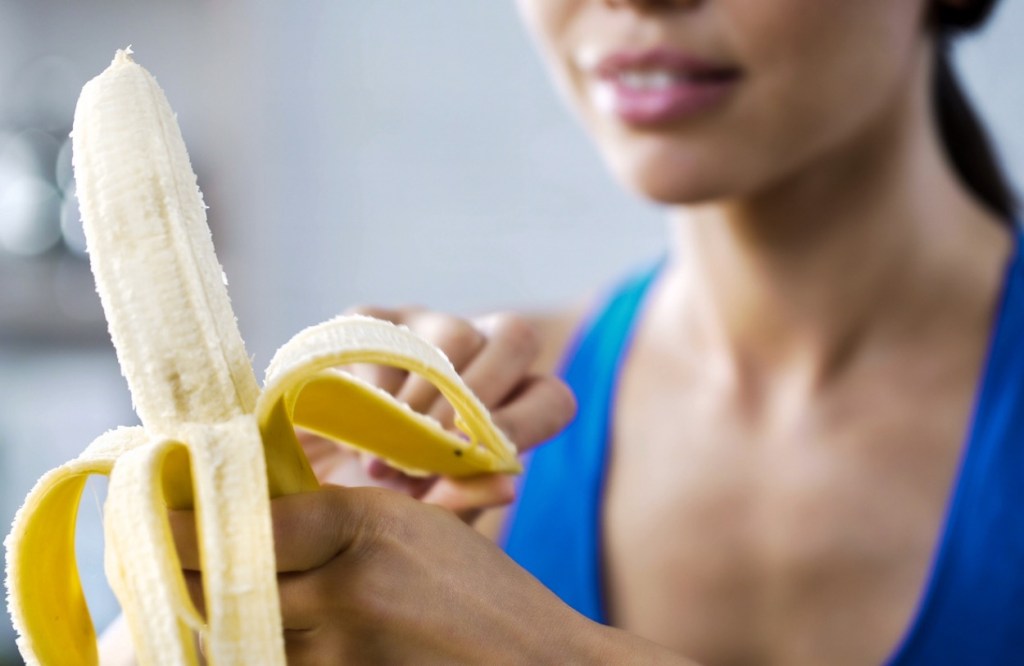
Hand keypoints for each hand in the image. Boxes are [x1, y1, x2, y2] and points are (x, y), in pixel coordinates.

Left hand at [174, 486, 612, 664]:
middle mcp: (343, 595)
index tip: (150, 514)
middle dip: (179, 573)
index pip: (240, 525)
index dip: (178, 523)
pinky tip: (263, 633)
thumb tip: (240, 509)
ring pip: (232, 640)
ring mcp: (340, 659)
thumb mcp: (409, 526)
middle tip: (156, 557)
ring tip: (199, 599)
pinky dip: (251, 653)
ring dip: (207, 621)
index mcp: (362, 530)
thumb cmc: (477, 591)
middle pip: (220, 586)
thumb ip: (328, 517)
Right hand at [302, 307, 575, 521]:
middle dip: (477, 400)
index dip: (525, 423)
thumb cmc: (378, 499)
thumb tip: (508, 486)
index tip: (482, 458)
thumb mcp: (420, 512)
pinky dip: (372, 384)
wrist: (301, 484)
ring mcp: (426, 326)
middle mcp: (479, 352)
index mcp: (508, 403)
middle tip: (430, 452)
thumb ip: (463, 498)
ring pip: (456, 334)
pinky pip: (387, 334)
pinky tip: (351, 426)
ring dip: (423, 399)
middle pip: (516, 339)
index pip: (551, 397)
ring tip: (383, 456)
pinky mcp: (372, 318)